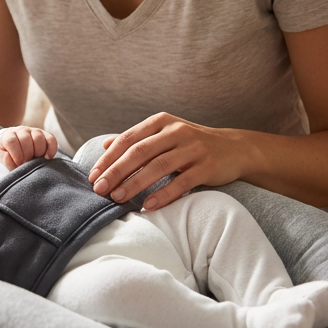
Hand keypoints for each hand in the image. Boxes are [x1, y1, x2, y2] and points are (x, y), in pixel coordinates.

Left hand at [0, 126, 57, 168]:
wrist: (19, 148)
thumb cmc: (11, 155)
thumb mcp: (5, 159)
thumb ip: (6, 160)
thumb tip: (8, 156)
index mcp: (9, 135)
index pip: (11, 141)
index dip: (16, 154)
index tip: (19, 163)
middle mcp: (22, 131)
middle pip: (25, 139)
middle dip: (27, 155)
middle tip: (27, 163)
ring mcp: (35, 131)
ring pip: (38, 138)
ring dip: (38, 152)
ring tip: (35, 160)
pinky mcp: (46, 135)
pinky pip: (51, 139)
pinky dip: (51, 149)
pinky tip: (47, 157)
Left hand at [88, 113, 247, 209]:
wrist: (234, 149)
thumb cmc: (191, 144)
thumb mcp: (164, 135)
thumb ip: (136, 139)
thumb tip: (105, 145)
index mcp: (161, 122)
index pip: (128, 139)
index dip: (109, 158)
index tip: (93, 176)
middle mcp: (176, 131)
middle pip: (140, 152)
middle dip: (117, 171)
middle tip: (100, 189)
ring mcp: (193, 148)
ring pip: (158, 166)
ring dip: (135, 183)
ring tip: (118, 198)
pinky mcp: (207, 166)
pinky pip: (182, 182)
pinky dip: (164, 194)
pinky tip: (149, 205)